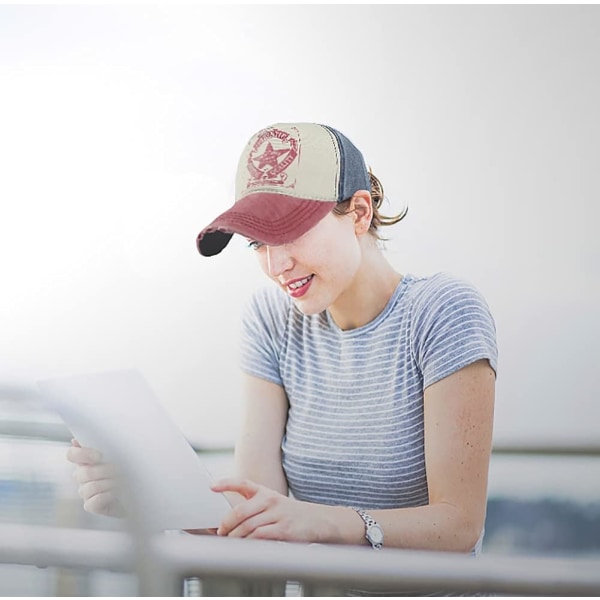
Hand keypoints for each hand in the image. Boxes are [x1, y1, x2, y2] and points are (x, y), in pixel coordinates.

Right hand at [66, 439, 125, 517]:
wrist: (138, 492)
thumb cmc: (127, 470)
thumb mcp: (118, 455)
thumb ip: (103, 446)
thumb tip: (77, 440)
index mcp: (86, 460)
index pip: (72, 455)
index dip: (83, 455)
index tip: (100, 456)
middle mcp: (82, 475)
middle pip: (84, 472)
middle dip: (105, 471)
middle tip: (120, 470)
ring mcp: (85, 491)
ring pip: (90, 487)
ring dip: (110, 483)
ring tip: (122, 482)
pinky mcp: (90, 505)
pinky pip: (94, 501)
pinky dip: (108, 496)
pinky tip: (116, 493)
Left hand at [210, 477, 332, 542]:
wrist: (318, 520)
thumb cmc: (290, 514)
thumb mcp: (273, 503)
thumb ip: (253, 508)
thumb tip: (228, 522)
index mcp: (265, 492)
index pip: (242, 483)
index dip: (225, 483)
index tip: (211, 486)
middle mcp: (270, 500)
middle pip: (240, 511)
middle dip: (226, 524)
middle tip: (220, 531)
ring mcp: (277, 514)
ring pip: (247, 526)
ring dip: (235, 536)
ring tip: (230, 541)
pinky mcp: (283, 529)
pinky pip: (259, 536)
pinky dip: (248, 542)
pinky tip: (246, 545)